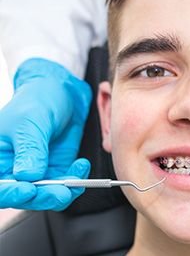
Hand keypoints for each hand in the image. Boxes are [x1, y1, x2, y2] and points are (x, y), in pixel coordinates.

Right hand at [0, 58, 91, 209]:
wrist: (63, 92)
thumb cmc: (37, 100)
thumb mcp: (30, 122)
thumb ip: (29, 149)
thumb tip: (27, 176)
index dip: (10, 194)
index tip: (28, 189)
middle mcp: (15, 168)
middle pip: (23, 197)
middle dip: (43, 196)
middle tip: (61, 190)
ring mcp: (37, 171)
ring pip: (46, 196)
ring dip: (63, 191)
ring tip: (76, 176)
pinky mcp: (57, 169)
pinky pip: (65, 186)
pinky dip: (76, 181)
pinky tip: (81, 165)